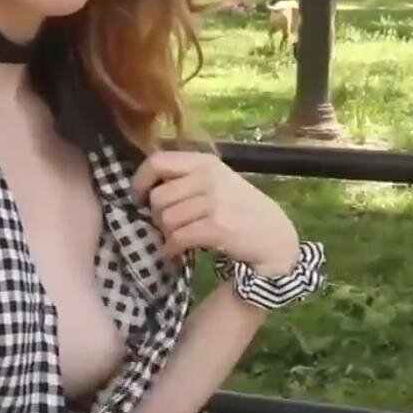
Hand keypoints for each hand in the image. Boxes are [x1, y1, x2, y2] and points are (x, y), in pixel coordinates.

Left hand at [131, 150, 300, 277]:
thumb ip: (186, 178)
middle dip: (157, 216)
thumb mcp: (217, 181)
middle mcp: (209, 178)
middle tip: (169, 225)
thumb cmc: (240, 208)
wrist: (274, 235)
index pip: (158, 161)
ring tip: (179, 238)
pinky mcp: (217, 227)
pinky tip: (177, 251)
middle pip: (158, 197)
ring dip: (166, 234)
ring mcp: (214, 202)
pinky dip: (171, 249)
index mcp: (205, 162)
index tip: (138, 197)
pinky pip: (177, 238)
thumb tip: (145, 188)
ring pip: (166, 219)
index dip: (140, 180)